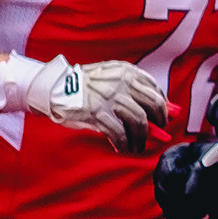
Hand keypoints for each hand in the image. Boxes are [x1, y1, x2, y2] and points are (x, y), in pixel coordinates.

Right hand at [32, 56, 167, 152]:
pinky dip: (124, 143)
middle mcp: (122, 82)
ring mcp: (110, 97)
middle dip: (159, 121)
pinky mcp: (98, 112)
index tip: (162, 116)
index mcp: (126, 71)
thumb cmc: (84, 86)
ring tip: (138, 146)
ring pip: (139, 121)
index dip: (162, 104)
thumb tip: (156, 110)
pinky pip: (120, 133)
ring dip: (142, 138)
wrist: (55, 87)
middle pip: (153, 104)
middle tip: (158, 132)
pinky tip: (122, 147)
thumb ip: (131, 91)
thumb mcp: (110, 79)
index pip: (154, 87)